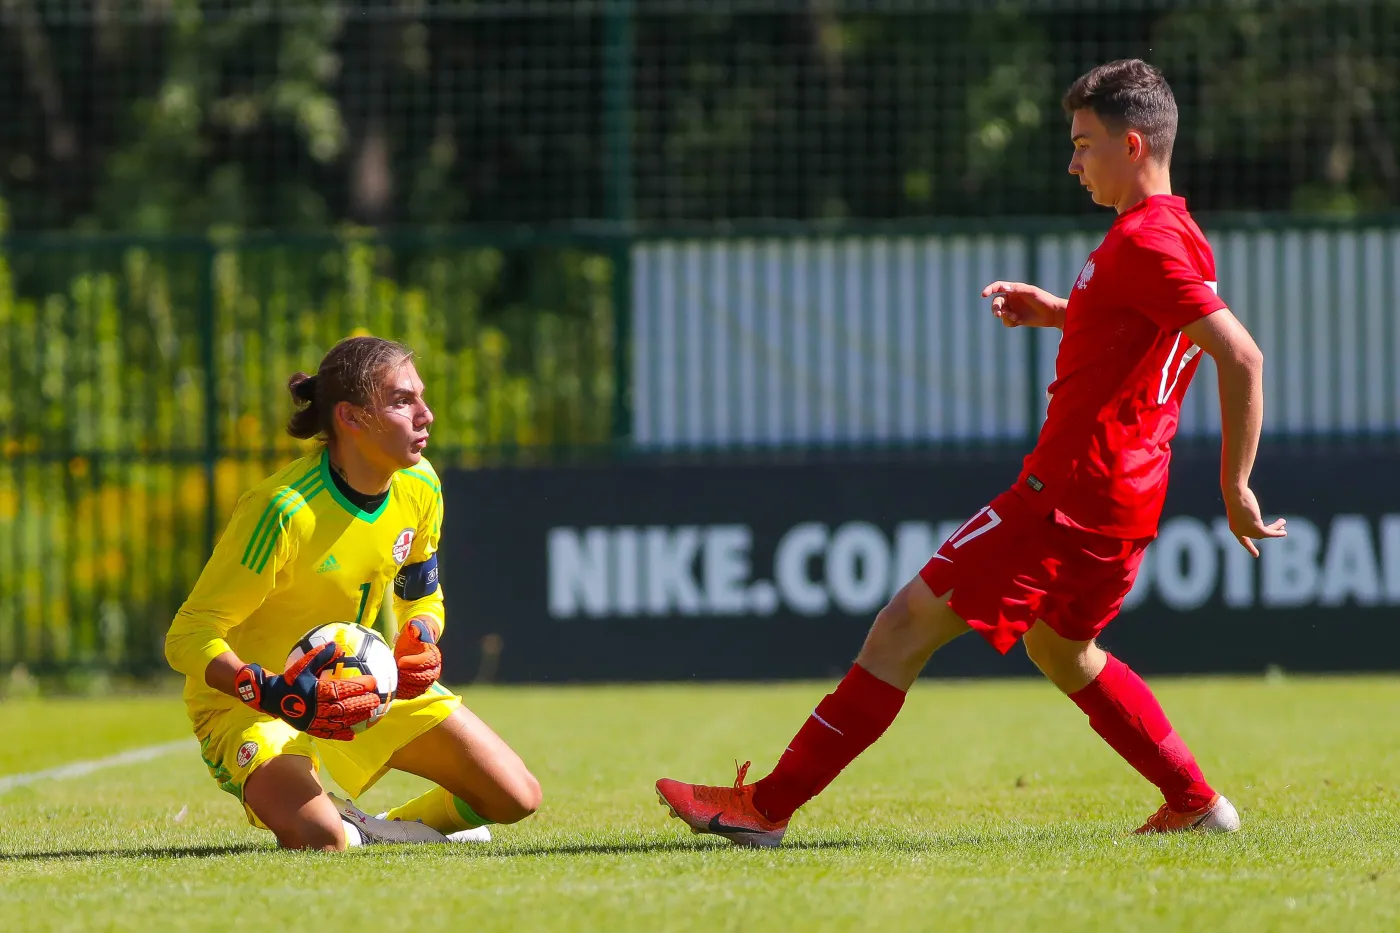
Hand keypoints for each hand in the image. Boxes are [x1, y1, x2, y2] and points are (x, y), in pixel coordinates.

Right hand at [234, 641, 380, 740]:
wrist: (269, 697)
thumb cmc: (289, 679)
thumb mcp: (303, 664)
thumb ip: (321, 655)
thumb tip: (338, 646)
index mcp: (315, 690)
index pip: (341, 688)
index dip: (359, 685)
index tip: (373, 681)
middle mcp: (315, 707)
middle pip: (343, 707)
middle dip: (362, 703)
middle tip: (376, 699)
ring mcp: (312, 720)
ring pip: (338, 721)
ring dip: (355, 718)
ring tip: (370, 714)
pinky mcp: (309, 729)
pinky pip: (326, 733)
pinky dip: (339, 735)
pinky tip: (352, 735)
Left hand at [394, 618, 441, 700]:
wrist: (409, 648)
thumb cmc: (410, 638)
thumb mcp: (411, 630)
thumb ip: (414, 628)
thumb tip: (415, 629)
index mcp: (433, 655)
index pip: (428, 661)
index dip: (414, 662)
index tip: (400, 661)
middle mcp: (434, 669)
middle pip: (424, 678)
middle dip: (408, 675)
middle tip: (395, 671)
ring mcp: (427, 681)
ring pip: (418, 688)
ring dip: (404, 684)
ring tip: (394, 677)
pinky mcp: (418, 689)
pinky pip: (412, 694)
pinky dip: (402, 693)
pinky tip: (393, 686)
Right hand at [981, 281, 1065, 328]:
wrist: (1053, 313)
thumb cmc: (1043, 299)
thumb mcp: (1031, 292)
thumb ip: (1017, 289)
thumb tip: (1002, 288)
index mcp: (1014, 289)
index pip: (998, 287)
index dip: (990, 289)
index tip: (984, 294)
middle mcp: (1012, 299)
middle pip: (996, 302)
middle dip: (995, 308)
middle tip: (998, 313)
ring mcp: (1013, 309)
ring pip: (1000, 313)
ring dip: (1004, 316)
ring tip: (1015, 317)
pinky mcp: (1016, 319)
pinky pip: (1006, 322)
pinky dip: (1009, 322)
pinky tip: (1019, 321)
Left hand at [1223, 485, 1287, 556]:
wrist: (1236, 494)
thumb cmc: (1236, 495)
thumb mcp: (1242, 506)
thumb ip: (1249, 514)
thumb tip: (1255, 516)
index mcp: (1235, 527)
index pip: (1243, 540)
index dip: (1250, 547)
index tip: (1256, 555)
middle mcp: (1240, 532)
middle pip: (1258, 535)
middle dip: (1270, 531)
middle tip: (1281, 529)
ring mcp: (1248, 531)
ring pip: (1265, 533)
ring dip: (1276, 528)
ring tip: (1283, 522)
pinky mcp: (1256, 528)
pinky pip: (1269, 532)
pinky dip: (1277, 533)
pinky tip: (1284, 532)